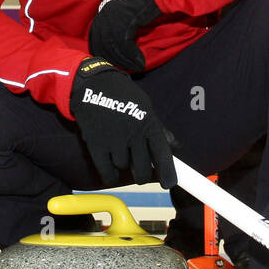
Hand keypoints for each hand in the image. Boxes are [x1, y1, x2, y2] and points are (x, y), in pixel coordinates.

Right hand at [69, 58, 176, 186]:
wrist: (93, 84)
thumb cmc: (123, 96)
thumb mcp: (145, 106)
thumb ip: (159, 128)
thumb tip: (175, 146)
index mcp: (149, 123)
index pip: (162, 154)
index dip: (168, 173)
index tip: (169, 184)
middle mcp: (133, 133)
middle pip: (143, 169)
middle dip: (143, 175)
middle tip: (141, 173)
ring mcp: (114, 139)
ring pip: (124, 167)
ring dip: (123, 166)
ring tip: (119, 153)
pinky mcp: (96, 144)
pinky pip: (107, 171)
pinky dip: (110, 175)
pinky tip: (111, 172)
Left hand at [87, 0, 161, 72]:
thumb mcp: (127, 8)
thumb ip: (119, 21)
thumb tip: (119, 39)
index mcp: (104, 9)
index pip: (95, 34)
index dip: (101, 49)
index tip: (110, 60)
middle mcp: (105, 13)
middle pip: (101, 42)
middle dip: (110, 58)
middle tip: (122, 68)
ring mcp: (114, 17)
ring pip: (112, 46)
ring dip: (124, 61)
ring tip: (135, 67)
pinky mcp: (126, 21)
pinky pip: (124, 46)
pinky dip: (132, 57)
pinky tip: (140, 62)